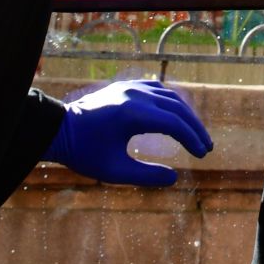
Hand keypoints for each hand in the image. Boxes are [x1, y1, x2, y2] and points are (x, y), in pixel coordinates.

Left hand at [44, 79, 212, 185]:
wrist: (58, 129)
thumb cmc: (83, 153)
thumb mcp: (113, 170)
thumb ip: (145, 175)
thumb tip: (174, 178)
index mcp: (133, 113)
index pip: (174, 124)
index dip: (191, 139)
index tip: (202, 154)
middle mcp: (135, 94)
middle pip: (177, 107)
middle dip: (194, 127)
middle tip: (206, 146)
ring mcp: (131, 86)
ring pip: (170, 96)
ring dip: (185, 114)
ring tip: (195, 134)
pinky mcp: (126, 85)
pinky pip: (157, 89)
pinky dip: (172, 103)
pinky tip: (177, 116)